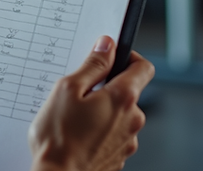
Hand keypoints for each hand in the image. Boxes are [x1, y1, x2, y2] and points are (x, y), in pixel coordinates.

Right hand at [28, 36, 154, 170]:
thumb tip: (107, 46)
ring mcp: (128, 141)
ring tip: (74, 119)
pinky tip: (78, 135)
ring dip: (102, 111)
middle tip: (79, 93)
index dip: (127, 57)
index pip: (143, 67)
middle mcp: (133, 120)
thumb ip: (92, 65)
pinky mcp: (119, 156)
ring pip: (119, 115)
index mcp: (123, 98)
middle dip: (106, 88)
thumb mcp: (68, 89)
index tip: (110, 58)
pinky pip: (113, 134)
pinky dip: (100, 131)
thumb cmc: (59, 138)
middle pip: (128, 91)